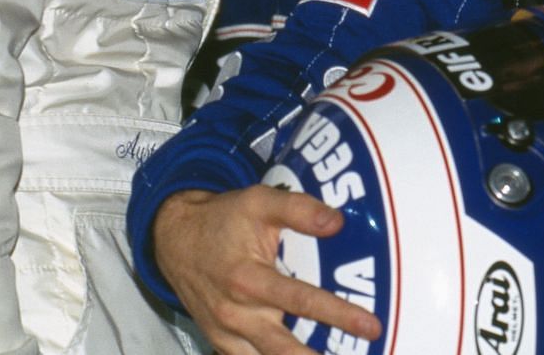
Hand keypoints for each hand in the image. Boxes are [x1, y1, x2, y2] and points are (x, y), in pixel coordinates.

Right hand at [155, 187, 382, 354]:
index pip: (299, 299)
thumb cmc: (222, 220)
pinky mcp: (222, 344)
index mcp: (247, 278)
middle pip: (283, 347)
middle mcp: (236, 313)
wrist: (174, 241)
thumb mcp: (258, 202)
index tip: (369, 325)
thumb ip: (297, 209)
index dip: (337, 314)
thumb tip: (337, 223)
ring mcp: (227, 334)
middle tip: (360, 353)